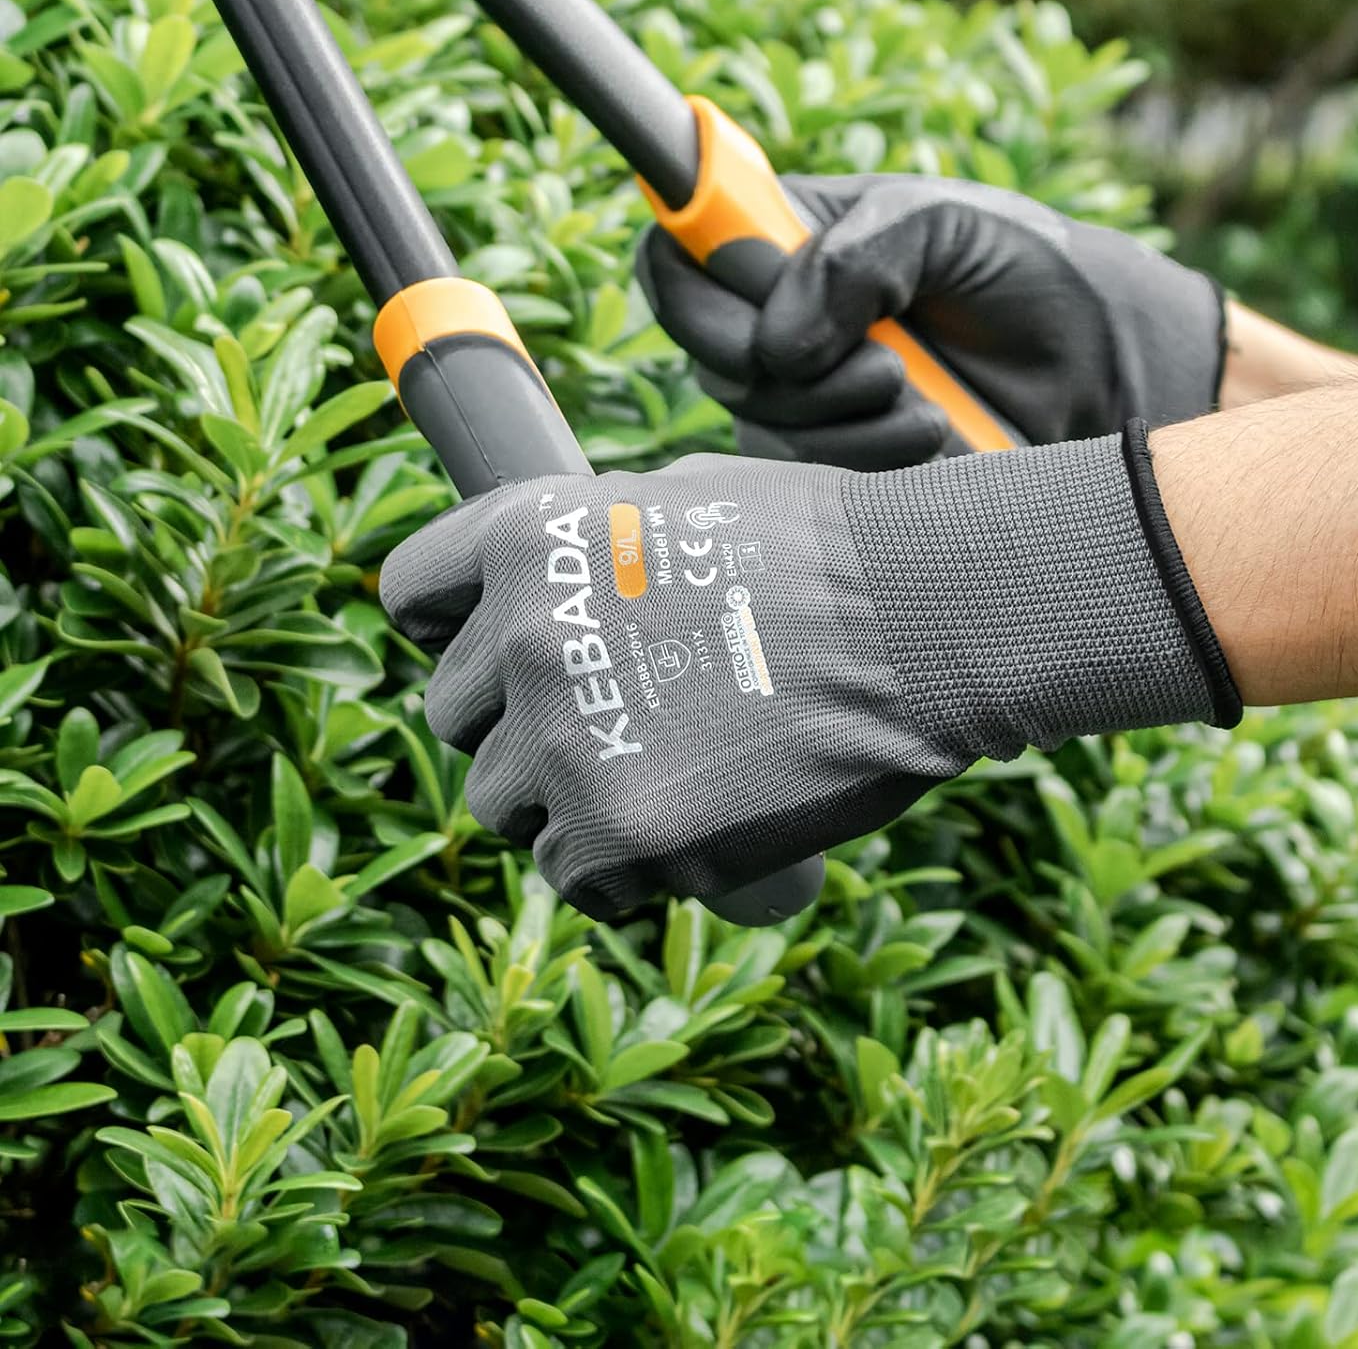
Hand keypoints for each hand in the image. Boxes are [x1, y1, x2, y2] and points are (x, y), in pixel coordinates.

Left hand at [380, 439, 1237, 917]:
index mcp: (524, 537)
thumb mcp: (682, 499)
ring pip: (502, 806)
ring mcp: (562, 739)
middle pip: (452, 717)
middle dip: (516, 726)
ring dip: (563, 802)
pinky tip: (688, 830)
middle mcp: (521, 635)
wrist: (927, 617)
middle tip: (608, 727)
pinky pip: (570, 877)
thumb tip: (549, 587)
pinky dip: (619, 868)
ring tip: (663, 780)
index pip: (411, 597)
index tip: (491, 655)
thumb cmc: (827, 551)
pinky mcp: (617, 831)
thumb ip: (588, 547)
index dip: (450, 629)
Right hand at [636, 176, 1225, 468]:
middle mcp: (776, 320)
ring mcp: (800, 398)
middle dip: (788, 366)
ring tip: (924, 397)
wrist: (1097, 371)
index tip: (760, 296)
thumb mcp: (950, 225)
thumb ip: (859, 255)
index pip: (678, 252)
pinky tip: (927, 439)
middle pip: (708, 352)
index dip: (694, 278)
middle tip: (884, 361)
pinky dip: (865, 461)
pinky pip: (803, 479)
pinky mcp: (832, 464)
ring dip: (844, 418)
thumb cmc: (1027, 274)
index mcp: (787, 240)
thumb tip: (777, 338)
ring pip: (758, 422)